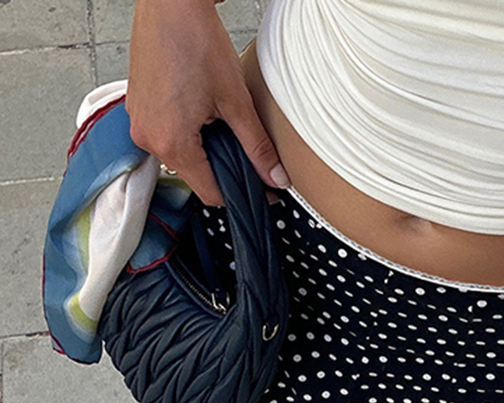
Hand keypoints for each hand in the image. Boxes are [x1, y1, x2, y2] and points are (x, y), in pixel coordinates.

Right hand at [126, 0, 288, 206]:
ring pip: (183, 157)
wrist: (169, 2)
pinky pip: (168, 136)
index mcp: (170, 143)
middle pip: (196, 176)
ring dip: (207, 150)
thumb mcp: (236, 102)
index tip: (262, 190)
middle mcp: (148, 138)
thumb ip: (257, 147)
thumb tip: (276, 177)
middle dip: (224, 169)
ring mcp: (139, 123)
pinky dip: (190, 134)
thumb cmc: (195, 40)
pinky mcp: (139, 108)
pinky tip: (205, 113)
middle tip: (250, 154)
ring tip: (225, 124)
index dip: (240, 193)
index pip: (210, 193)